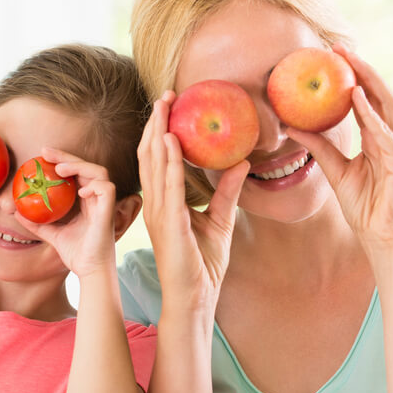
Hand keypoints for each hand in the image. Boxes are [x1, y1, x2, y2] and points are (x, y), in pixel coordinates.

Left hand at [18, 147, 117, 278]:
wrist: (90, 270)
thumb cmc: (76, 253)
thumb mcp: (52, 234)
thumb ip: (37, 223)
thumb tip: (16, 212)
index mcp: (86, 200)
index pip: (76, 172)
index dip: (61, 160)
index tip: (42, 155)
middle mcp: (96, 198)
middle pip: (86, 166)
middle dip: (66, 156)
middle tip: (45, 152)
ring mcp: (104, 203)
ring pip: (99, 172)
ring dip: (79, 166)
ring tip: (60, 169)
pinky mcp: (109, 211)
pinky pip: (106, 188)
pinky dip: (94, 185)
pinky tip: (78, 190)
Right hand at [138, 93, 248, 309]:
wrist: (195, 297)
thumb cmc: (203, 264)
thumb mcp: (220, 219)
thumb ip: (227, 191)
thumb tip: (243, 162)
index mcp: (163, 202)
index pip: (157, 159)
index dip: (161, 130)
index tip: (172, 105)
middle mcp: (155, 203)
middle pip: (150, 155)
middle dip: (156, 123)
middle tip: (167, 95)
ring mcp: (158, 214)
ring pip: (154, 165)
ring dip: (158, 133)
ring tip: (164, 107)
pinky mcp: (168, 225)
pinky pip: (167, 187)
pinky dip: (167, 163)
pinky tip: (170, 141)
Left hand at [286, 44, 392, 255]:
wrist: (384, 240)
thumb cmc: (366, 209)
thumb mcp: (336, 173)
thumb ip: (319, 149)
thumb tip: (293, 128)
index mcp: (378, 140)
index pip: (367, 100)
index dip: (353, 77)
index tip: (333, 57)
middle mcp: (392, 139)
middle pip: (379, 95)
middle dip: (362, 69)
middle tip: (340, 47)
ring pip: (387, 106)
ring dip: (369, 80)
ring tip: (350, 60)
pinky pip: (385, 133)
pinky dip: (371, 114)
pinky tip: (356, 97)